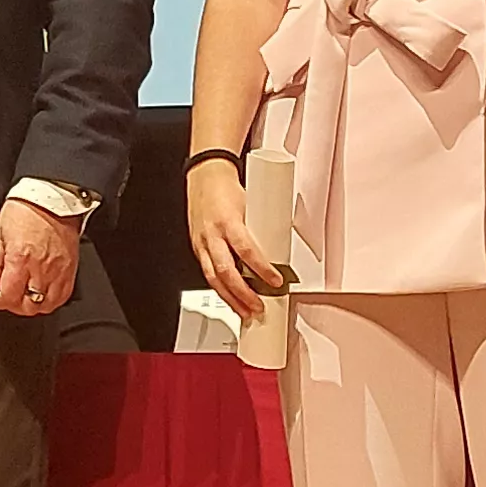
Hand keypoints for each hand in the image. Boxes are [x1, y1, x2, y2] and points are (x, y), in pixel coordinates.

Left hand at [0, 196, 83, 319]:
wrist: (51, 198)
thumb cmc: (24, 210)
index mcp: (20, 259)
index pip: (8, 296)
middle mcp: (41, 269)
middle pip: (27, 306)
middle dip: (12, 305)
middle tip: (6, 296)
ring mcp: (58, 271)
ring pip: (46, 306)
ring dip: (32, 305)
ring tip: (23, 296)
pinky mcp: (70, 270)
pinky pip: (62, 297)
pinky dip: (50, 301)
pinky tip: (41, 294)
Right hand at [180, 160, 275, 325]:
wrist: (204, 175)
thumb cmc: (228, 188)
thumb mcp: (251, 204)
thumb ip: (264, 226)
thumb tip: (288, 245)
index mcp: (228, 221)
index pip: (246, 249)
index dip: (261, 268)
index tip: (276, 280)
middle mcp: (212, 234)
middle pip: (226, 271)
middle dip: (243, 293)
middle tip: (259, 306)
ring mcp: (202, 243)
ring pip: (213, 278)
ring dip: (230, 299)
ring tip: (245, 311)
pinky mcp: (197, 248)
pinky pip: (207, 273)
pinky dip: (220, 289)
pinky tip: (230, 299)